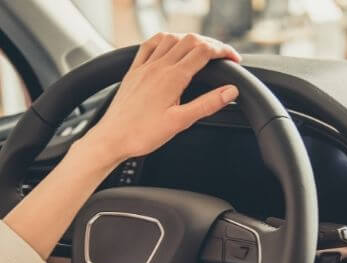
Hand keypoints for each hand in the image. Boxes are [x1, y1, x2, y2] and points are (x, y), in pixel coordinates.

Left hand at [83, 33, 240, 164]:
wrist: (112, 139)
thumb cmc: (142, 134)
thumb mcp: (180, 122)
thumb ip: (207, 104)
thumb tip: (230, 92)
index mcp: (172, 78)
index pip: (204, 51)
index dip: (223, 51)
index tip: (234, 59)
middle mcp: (158, 66)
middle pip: (190, 40)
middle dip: (210, 44)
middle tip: (222, 56)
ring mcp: (144, 67)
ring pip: (171, 39)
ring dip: (189, 39)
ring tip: (201, 50)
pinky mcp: (134, 71)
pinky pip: (149, 45)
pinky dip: (165, 40)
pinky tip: (169, 46)